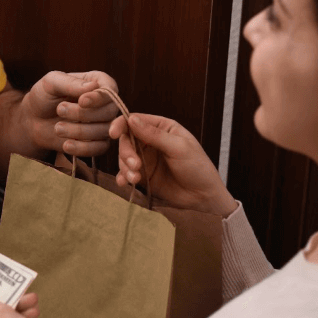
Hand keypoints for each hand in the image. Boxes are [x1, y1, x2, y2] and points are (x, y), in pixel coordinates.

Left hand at [21, 71, 119, 156]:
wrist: (34, 120)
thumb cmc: (44, 96)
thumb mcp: (51, 83)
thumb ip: (70, 82)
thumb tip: (94, 86)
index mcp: (98, 82)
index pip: (110, 90)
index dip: (99, 98)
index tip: (81, 101)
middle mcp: (105, 103)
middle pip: (109, 112)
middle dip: (83, 114)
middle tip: (59, 110)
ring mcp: (103, 123)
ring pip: (104, 131)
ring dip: (79, 131)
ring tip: (57, 128)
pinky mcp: (98, 142)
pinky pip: (100, 148)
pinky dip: (83, 147)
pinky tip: (66, 144)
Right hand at [111, 113, 236, 216]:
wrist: (204, 198)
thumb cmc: (198, 168)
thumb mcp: (179, 148)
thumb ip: (154, 135)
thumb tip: (131, 119)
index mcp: (162, 128)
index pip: (135, 120)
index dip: (121, 124)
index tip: (114, 134)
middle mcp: (151, 141)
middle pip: (126, 140)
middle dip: (126, 152)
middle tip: (135, 165)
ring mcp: (145, 159)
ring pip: (124, 157)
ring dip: (125, 167)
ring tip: (136, 178)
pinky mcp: (143, 175)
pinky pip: (126, 173)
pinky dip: (123, 177)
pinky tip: (125, 183)